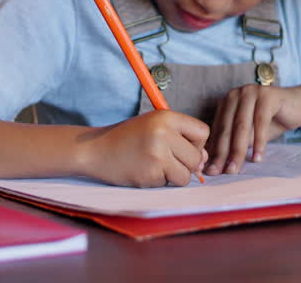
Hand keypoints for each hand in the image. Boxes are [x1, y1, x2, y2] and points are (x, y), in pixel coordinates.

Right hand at [83, 110, 208, 187]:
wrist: (95, 149)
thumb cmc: (128, 138)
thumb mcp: (154, 126)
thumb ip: (181, 138)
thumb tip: (205, 160)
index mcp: (166, 116)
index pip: (202, 132)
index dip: (196, 143)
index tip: (182, 146)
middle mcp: (164, 132)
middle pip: (197, 156)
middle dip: (186, 163)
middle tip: (166, 159)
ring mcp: (157, 154)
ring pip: (186, 175)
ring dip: (174, 175)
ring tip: (155, 165)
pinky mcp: (151, 173)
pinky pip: (169, 184)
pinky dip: (160, 181)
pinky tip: (143, 171)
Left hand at [205, 84, 300, 174]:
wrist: (299, 106)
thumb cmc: (271, 121)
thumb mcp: (250, 134)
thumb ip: (234, 144)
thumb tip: (216, 165)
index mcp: (227, 101)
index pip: (218, 129)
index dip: (215, 151)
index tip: (211, 170)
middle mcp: (236, 94)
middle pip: (228, 128)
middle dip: (223, 153)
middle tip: (220, 172)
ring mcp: (251, 92)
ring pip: (242, 126)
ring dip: (238, 150)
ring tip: (235, 169)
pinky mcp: (267, 95)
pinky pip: (260, 122)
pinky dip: (259, 142)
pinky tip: (257, 158)